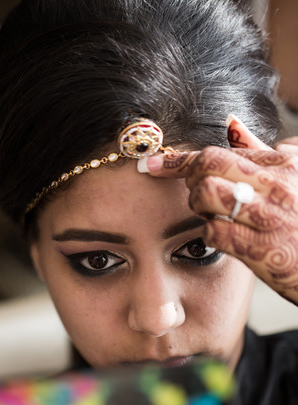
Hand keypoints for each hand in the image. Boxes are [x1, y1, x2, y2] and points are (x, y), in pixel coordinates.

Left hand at [138, 116, 297, 305]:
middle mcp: (276, 185)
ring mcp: (269, 217)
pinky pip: (215, 233)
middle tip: (194, 193)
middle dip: (188, 177)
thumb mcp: (297, 176)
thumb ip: (262, 151)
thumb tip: (232, 122)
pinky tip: (223, 238)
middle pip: (209, 164)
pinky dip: (210, 235)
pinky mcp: (262, 250)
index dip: (180, 159)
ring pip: (207, 194)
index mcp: (284, 163)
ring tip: (212, 214)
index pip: (220, 150)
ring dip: (198, 206)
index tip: (152, 164)